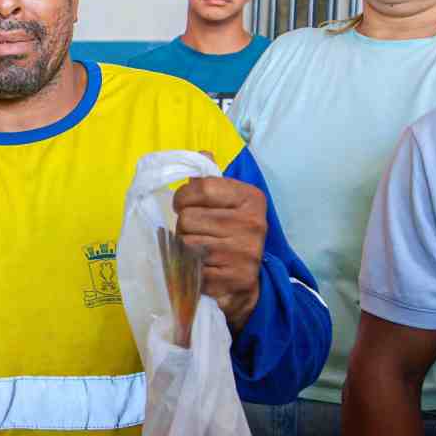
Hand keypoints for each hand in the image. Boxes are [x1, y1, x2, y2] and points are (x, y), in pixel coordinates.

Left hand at [172, 176, 266, 328]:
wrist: (248, 282)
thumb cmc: (232, 235)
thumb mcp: (229, 203)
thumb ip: (212, 180)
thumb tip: (203, 153)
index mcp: (251, 198)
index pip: (201, 187)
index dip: (183, 197)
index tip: (182, 205)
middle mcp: (252, 224)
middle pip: (188, 218)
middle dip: (184, 227)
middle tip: (195, 234)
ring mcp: (245, 253)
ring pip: (185, 245)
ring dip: (184, 250)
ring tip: (197, 252)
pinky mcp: (235, 279)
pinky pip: (192, 271)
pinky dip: (190, 272)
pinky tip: (202, 270)